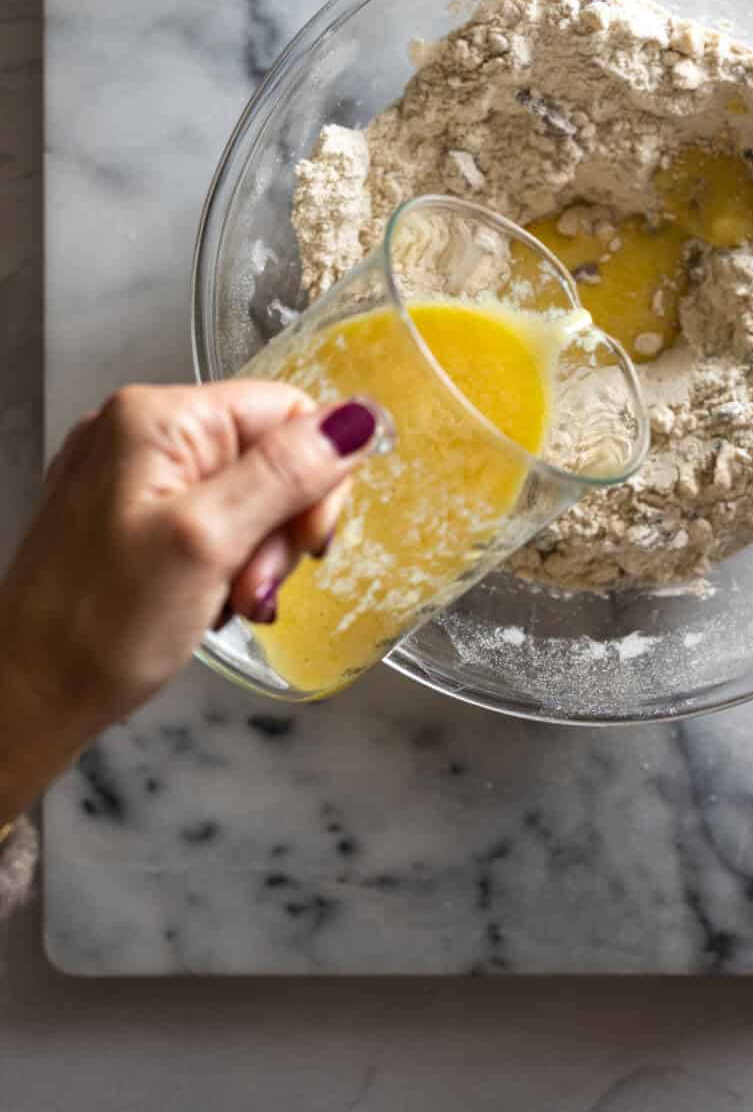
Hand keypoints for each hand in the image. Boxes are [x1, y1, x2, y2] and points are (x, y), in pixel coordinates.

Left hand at [0, 383, 377, 822]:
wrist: (26, 698)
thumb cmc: (98, 627)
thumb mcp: (208, 543)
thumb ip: (286, 474)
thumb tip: (361, 418)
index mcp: (159, 416)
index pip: (289, 413)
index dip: (314, 481)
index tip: (303, 547)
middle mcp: (142, 429)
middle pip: (270, 453)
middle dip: (280, 528)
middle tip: (252, 588)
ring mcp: (132, 474)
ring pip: (247, 493)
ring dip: (255, 555)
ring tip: (226, 603)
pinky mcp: (129, 516)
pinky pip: (212, 521)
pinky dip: (224, 563)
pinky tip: (206, 600)